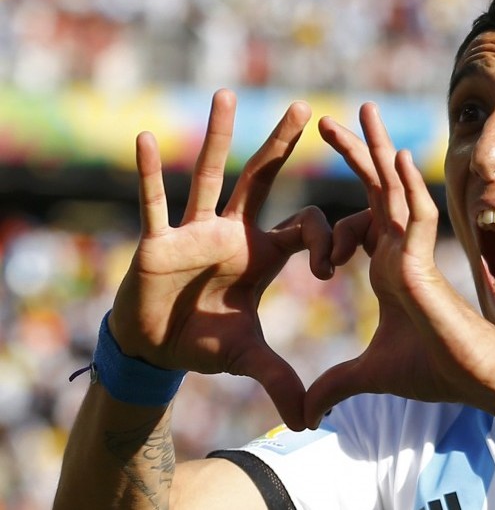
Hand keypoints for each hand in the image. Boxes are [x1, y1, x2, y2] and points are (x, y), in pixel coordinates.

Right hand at [109, 89, 332, 429]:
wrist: (156, 348)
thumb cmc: (203, 341)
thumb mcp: (246, 356)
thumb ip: (278, 376)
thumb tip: (308, 419)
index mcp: (263, 253)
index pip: (306, 228)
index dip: (327, 239)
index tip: (332, 267)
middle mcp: (232, 233)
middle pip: (262, 180)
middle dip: (281, 145)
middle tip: (303, 106)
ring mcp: (194, 232)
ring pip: (209, 177)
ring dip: (216, 138)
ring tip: (225, 94)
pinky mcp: (157, 243)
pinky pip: (153, 204)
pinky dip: (146, 176)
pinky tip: (142, 140)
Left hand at [305, 103, 494, 425]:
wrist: (471, 381)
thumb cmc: (431, 370)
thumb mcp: (367, 374)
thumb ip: (335, 386)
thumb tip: (304, 415)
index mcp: (388, 266)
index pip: (360, 222)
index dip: (332, 223)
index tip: (317, 249)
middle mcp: (401, 251)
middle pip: (375, 190)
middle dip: (354, 154)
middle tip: (327, 121)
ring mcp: (414, 253)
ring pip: (396, 190)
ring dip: (379, 150)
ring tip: (362, 110)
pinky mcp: (427, 265)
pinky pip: (418, 218)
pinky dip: (409, 188)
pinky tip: (395, 157)